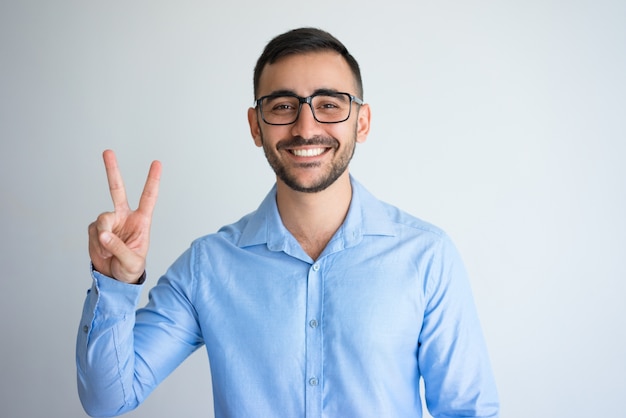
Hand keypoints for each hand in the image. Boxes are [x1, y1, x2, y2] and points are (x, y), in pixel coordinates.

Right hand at [88, 150, 161, 283]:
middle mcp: (124, 216)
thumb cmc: (131, 268)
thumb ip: (118, 247)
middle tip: (107, 151)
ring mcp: (109, 222)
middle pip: (117, 190)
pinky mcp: (95, 229)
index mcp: (141, 221)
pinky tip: (103, 252)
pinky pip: (93, 232)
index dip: (152, 180)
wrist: (115, 279)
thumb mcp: (131, 262)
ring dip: (104, 238)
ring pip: (101, 220)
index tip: (157, 163)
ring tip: (109, 252)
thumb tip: (103, 234)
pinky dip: (96, 244)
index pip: (148, 197)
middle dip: (112, 170)